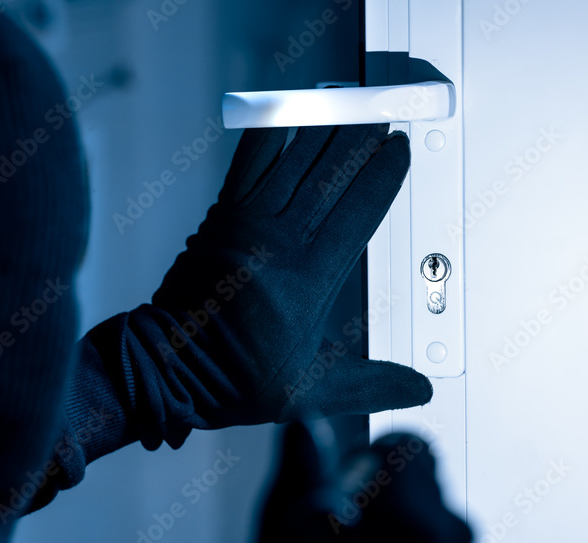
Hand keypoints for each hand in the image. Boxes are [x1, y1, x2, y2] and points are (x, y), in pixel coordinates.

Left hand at [119, 124, 431, 447]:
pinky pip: (245, 167)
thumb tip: (418, 390)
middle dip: (358, 140)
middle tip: (379, 113)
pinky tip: (283, 116)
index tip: (399, 151)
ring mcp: (244, 228)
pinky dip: (265, 137)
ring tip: (343, 105)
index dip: (382, 176)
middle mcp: (278, 246)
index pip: (358, 214)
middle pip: (330, 178)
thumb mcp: (310, 392)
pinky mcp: (217, 220)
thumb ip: (368, 384)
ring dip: (321, 130)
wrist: (169, 365)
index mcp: (308, 283)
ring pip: (292, 164)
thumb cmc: (232, 378)